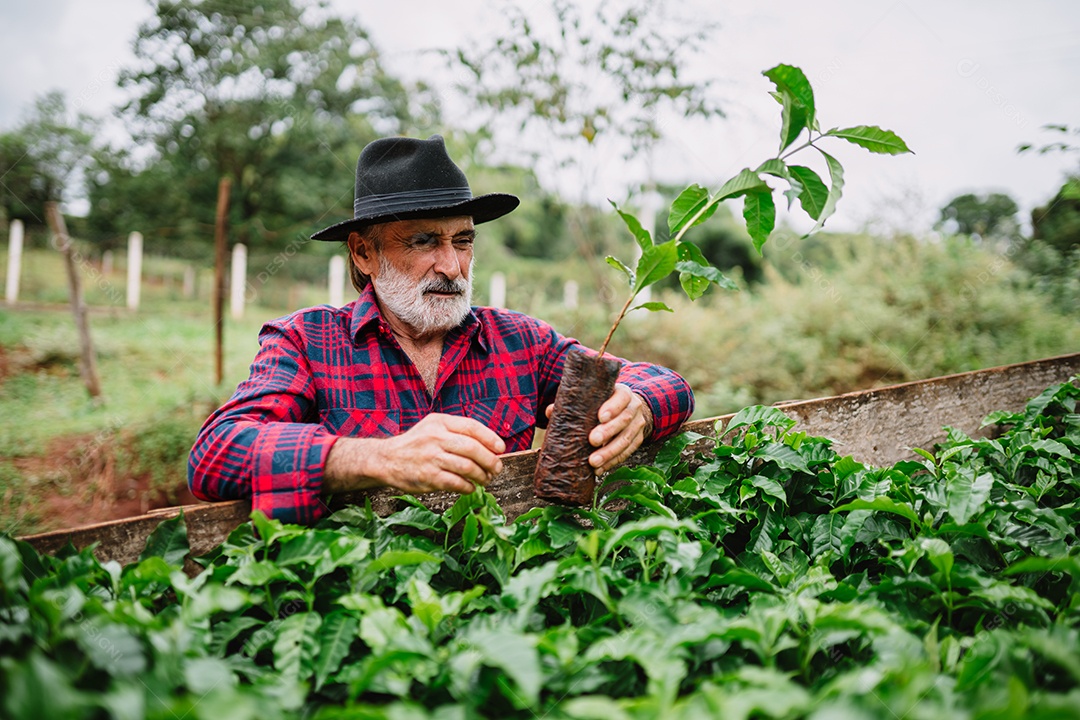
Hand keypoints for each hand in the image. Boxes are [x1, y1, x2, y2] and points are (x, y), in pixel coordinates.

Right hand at [324, 413, 505, 495]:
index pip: (471, 427)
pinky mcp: (428, 477)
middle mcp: (435, 438)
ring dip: (482, 476)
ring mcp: (431, 458)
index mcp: (439, 422)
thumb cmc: (417, 444)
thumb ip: (458, 432)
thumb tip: (491, 446)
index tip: (500, 449)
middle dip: (490, 461)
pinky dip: (469, 487)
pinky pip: (457, 483)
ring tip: (486, 479)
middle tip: (497, 468)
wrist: (387, 459)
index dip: (490, 438)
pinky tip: (471, 487)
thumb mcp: (433, 427)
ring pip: (467, 467)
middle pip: (472, 449)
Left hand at [544, 383, 653, 474]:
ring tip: (593, 462)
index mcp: (623, 393)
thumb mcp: (593, 398)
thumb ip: (573, 403)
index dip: (612, 407)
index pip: (621, 397)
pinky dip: (612, 462)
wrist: (627, 409)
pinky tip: (599, 469)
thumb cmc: (603, 402)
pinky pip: (627, 453)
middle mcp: (634, 408)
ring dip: (609, 452)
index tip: (600, 417)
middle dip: (608, 432)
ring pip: (626, 440)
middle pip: (624, 420)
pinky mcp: (638, 440)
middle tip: (592, 441)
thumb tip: (551, 411)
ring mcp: (638, 425)